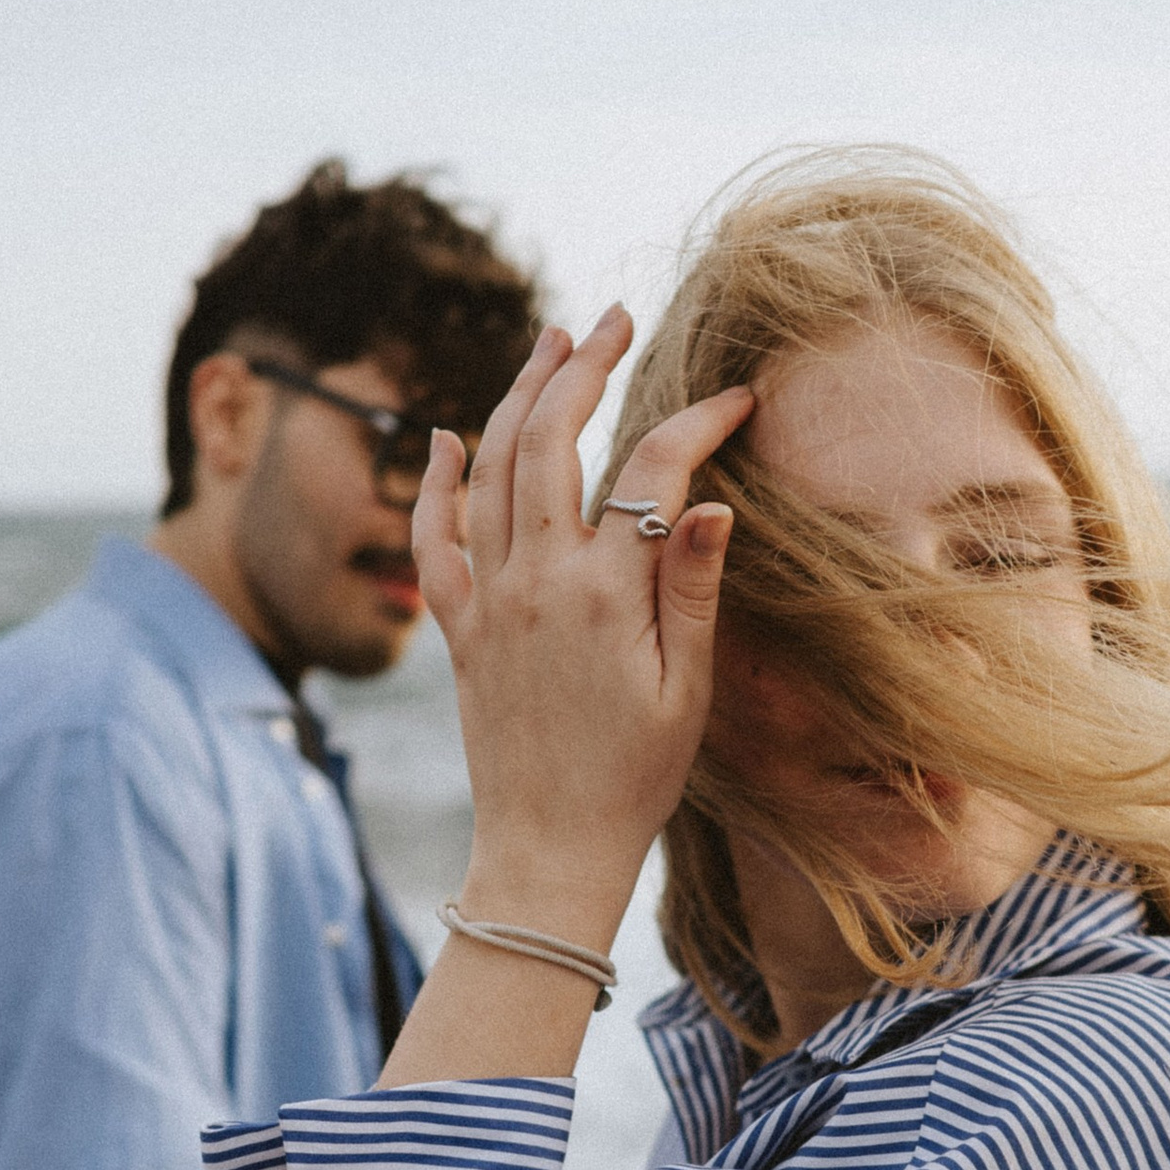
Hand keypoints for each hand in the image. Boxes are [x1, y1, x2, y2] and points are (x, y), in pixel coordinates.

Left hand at [411, 312, 754, 952]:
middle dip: (585, 366)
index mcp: (607, 594)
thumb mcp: (687, 691)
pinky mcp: (456, 627)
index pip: (652, 469)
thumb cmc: (635, 780)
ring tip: (550, 344)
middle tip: (614, 319)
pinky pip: (432, 536)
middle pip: (553, 438)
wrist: (548, 850)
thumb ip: (694, 591)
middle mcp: (537, 580)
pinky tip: (448, 434)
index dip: (699, 421)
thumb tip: (711, 500)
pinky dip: (436, 478)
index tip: (736, 398)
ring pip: (490, 466)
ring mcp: (488, 599)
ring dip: (518, 395)